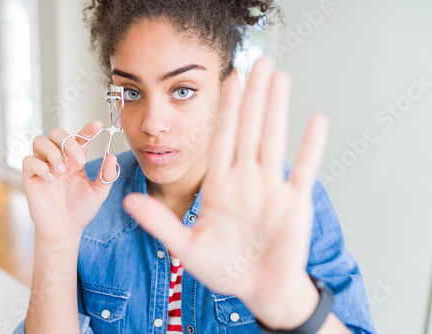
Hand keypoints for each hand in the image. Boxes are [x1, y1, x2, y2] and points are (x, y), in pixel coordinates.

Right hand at [22, 121, 117, 243]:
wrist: (65, 230)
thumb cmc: (81, 209)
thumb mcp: (99, 193)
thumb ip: (106, 175)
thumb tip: (113, 157)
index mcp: (76, 160)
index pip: (80, 138)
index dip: (87, 129)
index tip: (97, 125)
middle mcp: (59, 159)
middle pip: (57, 134)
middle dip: (69, 143)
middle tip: (79, 161)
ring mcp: (43, 166)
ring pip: (39, 141)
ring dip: (53, 153)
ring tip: (62, 171)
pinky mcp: (30, 177)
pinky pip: (28, 161)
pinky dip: (40, 167)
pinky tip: (51, 180)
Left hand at [122, 56, 328, 327]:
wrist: (256, 289)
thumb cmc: (223, 269)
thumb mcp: (185, 247)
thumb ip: (159, 222)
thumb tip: (127, 200)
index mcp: (220, 186)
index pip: (222, 138)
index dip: (225, 108)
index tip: (227, 80)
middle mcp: (246, 181)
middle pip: (249, 128)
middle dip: (252, 95)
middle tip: (258, 61)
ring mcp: (271, 189)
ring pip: (274, 140)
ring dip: (277, 109)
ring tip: (279, 77)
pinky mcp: (294, 204)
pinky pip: (304, 170)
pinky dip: (310, 146)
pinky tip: (315, 121)